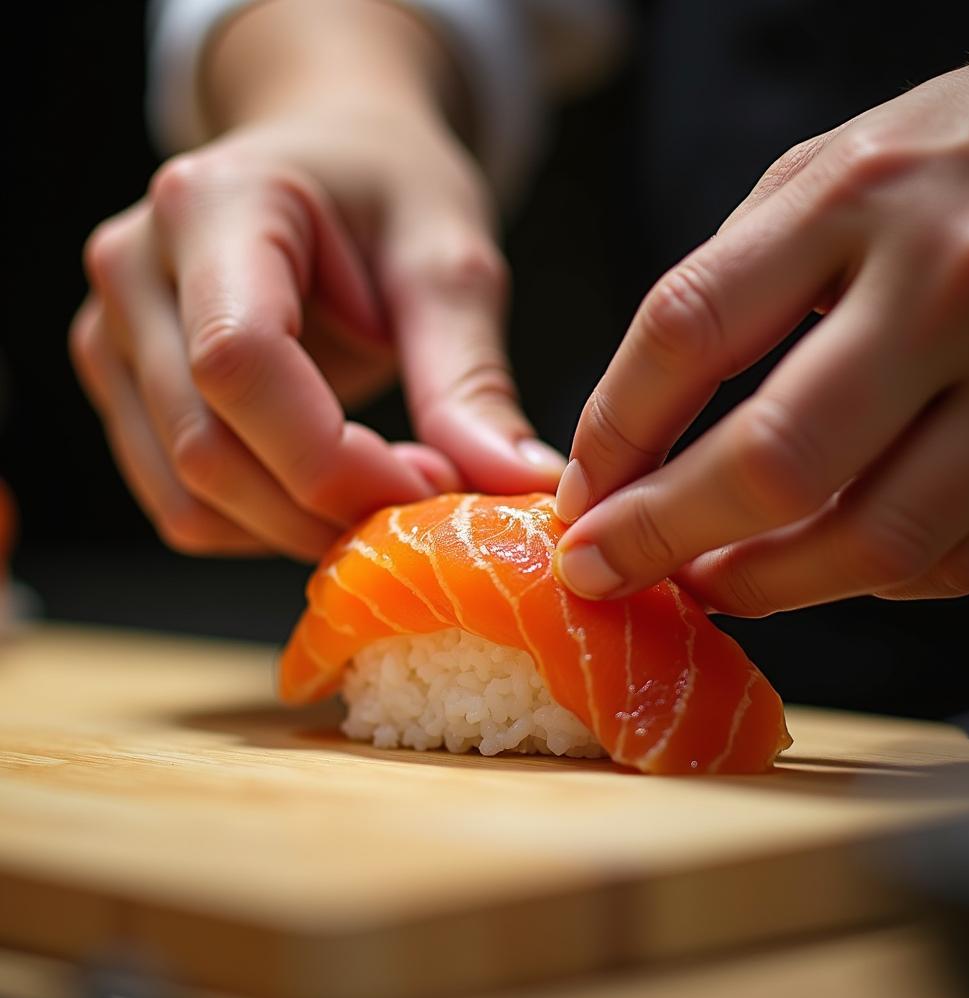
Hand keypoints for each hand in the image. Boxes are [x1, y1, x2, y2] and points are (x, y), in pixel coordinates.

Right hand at [71, 0, 563, 560]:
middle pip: (207, 449)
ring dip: (298, 530)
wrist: (325, 160)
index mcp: (213, 205)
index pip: (240, 363)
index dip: (333, 457)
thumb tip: (521, 484)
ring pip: (187, 499)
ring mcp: (113, 334)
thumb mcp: (449, 263)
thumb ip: (472, 378)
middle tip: (425, 499)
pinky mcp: (125, 388)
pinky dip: (264, 527)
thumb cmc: (389, 190)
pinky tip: (331, 492)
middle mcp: (134, 270)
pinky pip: (182, 506)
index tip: (432, 488)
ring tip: (384, 489)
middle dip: (328, 508)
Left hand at [554, 53, 968, 613]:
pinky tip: (822, 560)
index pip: (688, 333)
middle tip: (606, 569)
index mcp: (856, 200)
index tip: (578, 496)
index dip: (612, 434)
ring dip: (770, 584)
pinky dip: (873, 579)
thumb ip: (731, 290)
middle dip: (667, 536)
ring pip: (879, 538)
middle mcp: (949, 286)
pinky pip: (963, 556)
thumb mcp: (821, 180)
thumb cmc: (944, 160)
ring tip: (708, 582)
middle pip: (776, 461)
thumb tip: (638, 441)